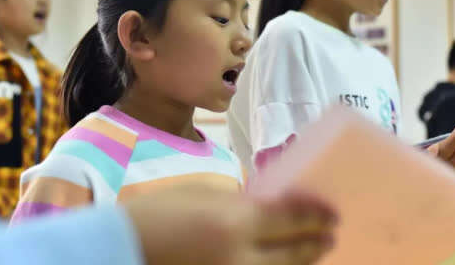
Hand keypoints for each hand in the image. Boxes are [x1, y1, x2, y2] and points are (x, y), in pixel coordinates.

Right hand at [124, 184, 337, 264]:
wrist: (122, 248)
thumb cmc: (160, 212)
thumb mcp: (205, 196)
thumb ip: (241, 204)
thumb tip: (269, 209)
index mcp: (237, 221)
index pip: (292, 218)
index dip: (315, 216)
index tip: (331, 214)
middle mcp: (242, 255)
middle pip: (293, 251)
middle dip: (316, 243)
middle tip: (331, 235)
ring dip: (302, 262)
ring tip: (316, 253)